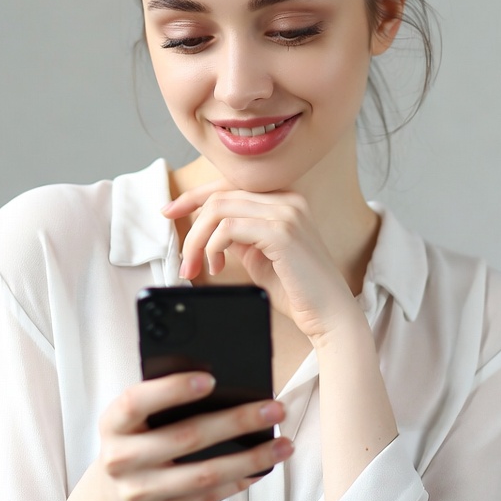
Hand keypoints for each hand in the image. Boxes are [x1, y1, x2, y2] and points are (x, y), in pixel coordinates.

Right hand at [96, 371, 292, 500]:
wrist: (110, 495)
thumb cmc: (136, 438)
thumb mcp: (135, 417)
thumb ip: (163, 400)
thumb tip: (223, 385)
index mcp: (113, 423)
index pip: (137, 402)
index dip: (172, 390)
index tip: (211, 379)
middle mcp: (120, 460)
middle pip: (185, 439)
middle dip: (236, 422)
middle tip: (274, 408)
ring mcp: (138, 494)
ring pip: (204, 475)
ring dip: (250, 459)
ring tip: (283, 444)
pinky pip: (207, 498)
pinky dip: (238, 481)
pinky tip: (262, 468)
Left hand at [163, 182, 361, 340]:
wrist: (330, 315)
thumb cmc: (298, 291)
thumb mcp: (260, 256)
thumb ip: (240, 238)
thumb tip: (210, 230)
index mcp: (284, 200)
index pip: (230, 185)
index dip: (194, 196)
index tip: (170, 211)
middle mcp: (287, 199)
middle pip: (220, 195)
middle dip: (191, 223)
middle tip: (183, 256)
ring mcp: (286, 212)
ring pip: (219, 210)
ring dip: (198, 240)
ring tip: (196, 266)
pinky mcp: (282, 232)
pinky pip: (228, 229)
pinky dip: (213, 247)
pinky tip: (216, 266)